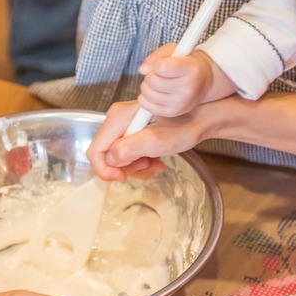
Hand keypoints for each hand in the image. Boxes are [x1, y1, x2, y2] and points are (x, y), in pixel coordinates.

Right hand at [86, 101, 210, 180]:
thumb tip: (110, 160)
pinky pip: (127, 154)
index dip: (104, 169)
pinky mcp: (132, 131)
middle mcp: (117, 119)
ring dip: (135, 167)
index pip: (96, 151)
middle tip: (147, 166)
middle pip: (106, 155)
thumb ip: (128, 149)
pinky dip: (140, 162)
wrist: (200, 117)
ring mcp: (124, 125)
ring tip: (155, 163)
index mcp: (118, 118)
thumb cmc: (183, 125)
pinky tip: (156, 161)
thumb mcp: (156, 141)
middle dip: (124, 167)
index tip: (122, 178)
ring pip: (117, 158)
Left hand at [137, 44, 236, 117]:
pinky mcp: (172, 112)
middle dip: (151, 74)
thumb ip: (157, 57)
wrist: (203, 81)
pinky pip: (145, 105)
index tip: (164, 63)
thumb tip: (142, 70)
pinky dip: (144, 98)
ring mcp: (180, 103)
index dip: (157, 63)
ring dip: (147, 86)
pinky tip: (155, 92)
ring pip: (147, 93)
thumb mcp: (175, 51)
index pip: (161, 67)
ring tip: (158, 82)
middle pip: (152, 80)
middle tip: (160, 74)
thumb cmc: (186, 63)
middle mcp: (188, 89)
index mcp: (191, 70)